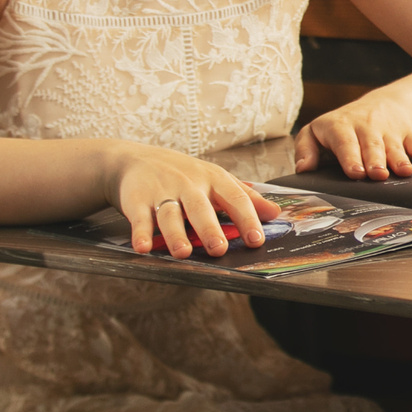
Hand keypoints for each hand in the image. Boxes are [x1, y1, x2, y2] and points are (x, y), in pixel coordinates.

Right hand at [108, 143, 280, 256]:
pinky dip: (140, 232)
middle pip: (200, 208)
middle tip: (219, 249)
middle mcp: (188, 184)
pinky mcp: (137, 200)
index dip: (247, 219)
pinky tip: (143, 247)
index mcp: (213, 179)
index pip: (234, 198)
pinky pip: (139, 218)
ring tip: (183, 253)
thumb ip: (246, 198)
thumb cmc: (184, 174)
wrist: (136, 159)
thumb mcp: (216, 179)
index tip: (257, 240)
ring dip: (175, 234)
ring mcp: (162, 192)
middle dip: (209, 228)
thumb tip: (276, 213)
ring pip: (170, 214)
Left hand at [297, 92, 411, 180]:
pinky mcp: (408, 132)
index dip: (350, 157)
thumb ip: (305, 150)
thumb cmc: (341, 127)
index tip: (355, 173)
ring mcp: (389, 129)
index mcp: (340, 126)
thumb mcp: (316, 132)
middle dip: (375, 160)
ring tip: (404, 172)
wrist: (379, 105)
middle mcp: (366, 126)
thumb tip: (303, 169)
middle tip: (377, 175)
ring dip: (400, 158)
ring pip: (394, 145)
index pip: (344, 141)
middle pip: (371, 144)